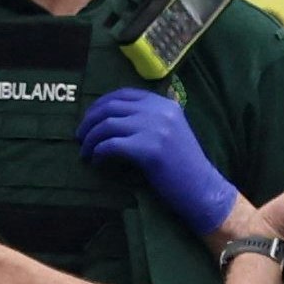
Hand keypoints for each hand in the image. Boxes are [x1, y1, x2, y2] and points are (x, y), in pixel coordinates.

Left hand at [79, 86, 238, 238]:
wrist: (203, 189)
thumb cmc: (184, 166)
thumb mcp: (171, 132)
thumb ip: (150, 119)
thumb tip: (113, 117)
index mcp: (164, 104)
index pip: (124, 94)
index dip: (101, 104)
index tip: (90, 118)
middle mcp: (160, 111)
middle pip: (111, 107)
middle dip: (89, 121)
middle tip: (80, 136)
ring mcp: (155, 129)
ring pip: (107, 125)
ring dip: (90, 139)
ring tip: (86, 152)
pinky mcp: (149, 150)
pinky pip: (111, 145)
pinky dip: (99, 153)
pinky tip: (97, 162)